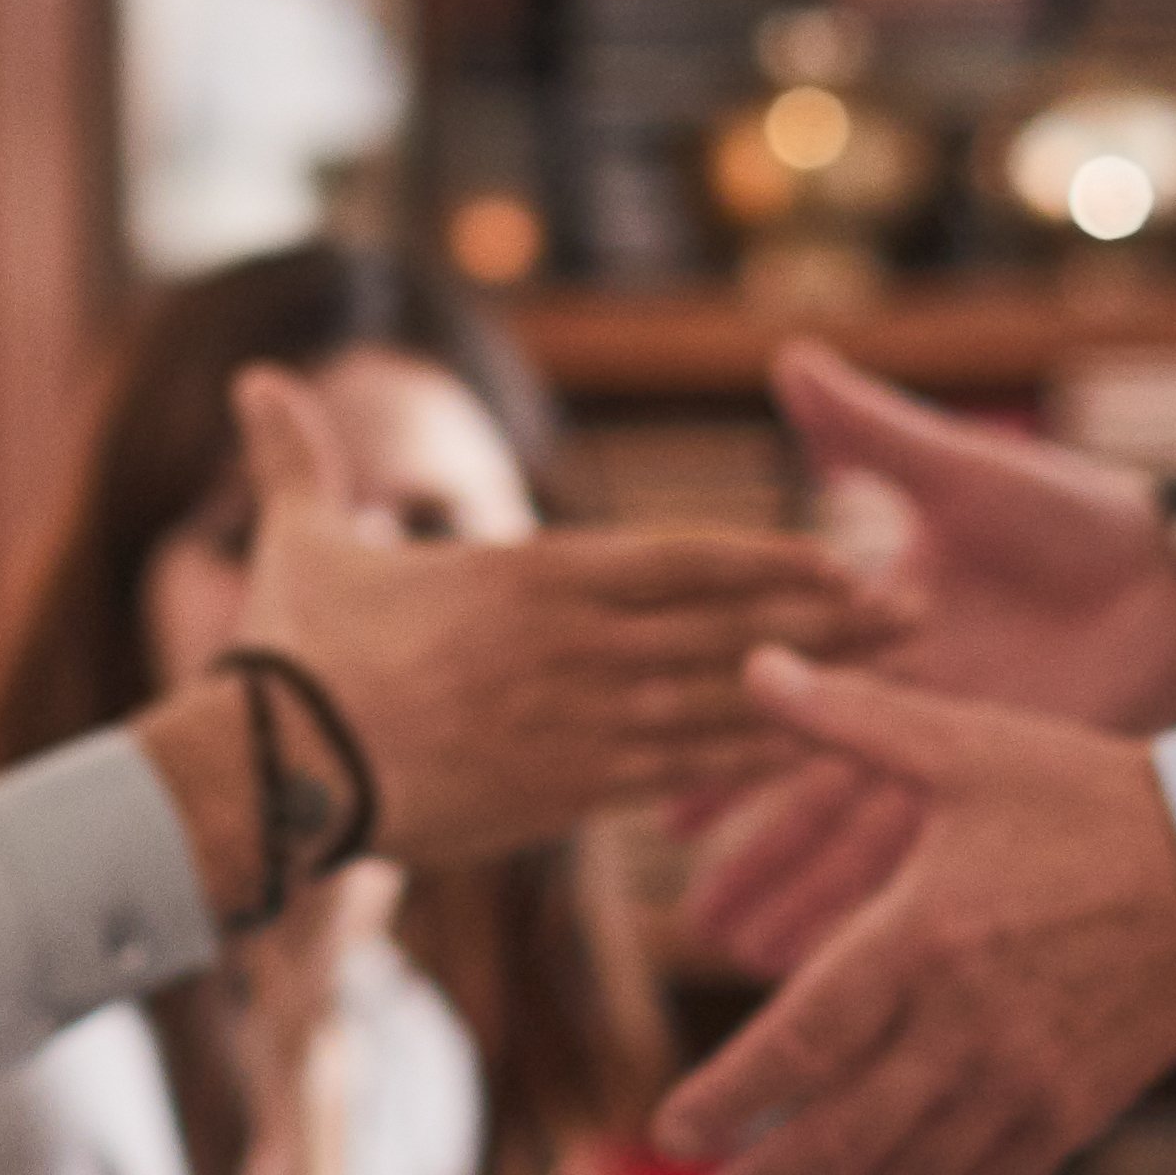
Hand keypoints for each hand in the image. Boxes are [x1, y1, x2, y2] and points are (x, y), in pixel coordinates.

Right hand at [233, 367, 886, 869]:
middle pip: (728, 629)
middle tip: (923, 611)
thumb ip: (299, 459)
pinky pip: (683, 778)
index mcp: (531, 576)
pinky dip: (753, 765)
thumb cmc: (293, 655)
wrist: (270, 772)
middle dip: (832, 619)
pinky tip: (816, 758)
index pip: (681, 561)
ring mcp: (577, 726)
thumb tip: (251, 378)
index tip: (842, 555)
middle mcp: (573, 648)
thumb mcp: (300, 541)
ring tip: (904, 682)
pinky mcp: (565, 796)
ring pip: (723, 704)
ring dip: (820, 691)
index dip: (770, 558)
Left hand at [648, 656, 1175, 1174]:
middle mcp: (966, 1023)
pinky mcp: (1079, 1104)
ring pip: (907, 1173)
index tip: (672, 1131)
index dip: (729, 1100)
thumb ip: (849, 719)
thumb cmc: (1087, 794)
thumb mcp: (965, 743)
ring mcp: (1026, 1075)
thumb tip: (752, 664)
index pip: (799, 1043)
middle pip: (839, 1135)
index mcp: (922, 936)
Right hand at [677, 358, 1175, 969]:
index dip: (714, 748)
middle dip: (749, 863)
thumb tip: (791, 361)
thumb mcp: (960, 473)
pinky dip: (894, 910)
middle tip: (689, 924)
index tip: (655, 801)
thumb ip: (870, 432)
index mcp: (873, 635)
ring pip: (863, 846)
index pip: (772, 696)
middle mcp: (906, 708)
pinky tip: (858, 962)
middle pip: (806, 796)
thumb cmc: (1074, 514)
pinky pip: (936, 862)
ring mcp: (958, 757)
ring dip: (810, 904)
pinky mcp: (1010, 789)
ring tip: (747, 964)